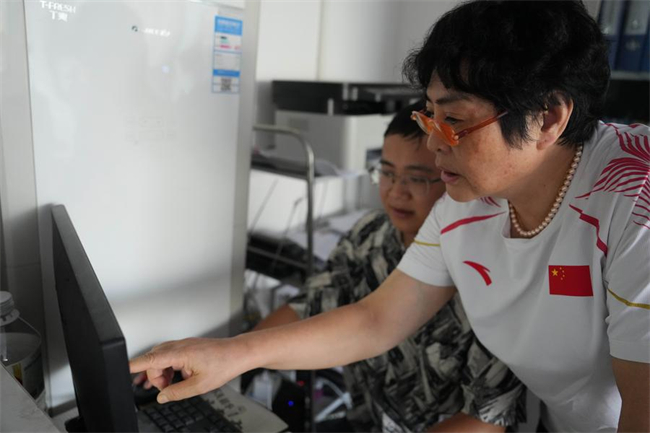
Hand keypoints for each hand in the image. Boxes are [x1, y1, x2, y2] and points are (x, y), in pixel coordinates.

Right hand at [129, 337, 246, 403]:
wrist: (239, 353)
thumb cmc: (224, 364)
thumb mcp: (199, 385)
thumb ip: (177, 392)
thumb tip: (162, 396)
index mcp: (181, 353)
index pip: (151, 358)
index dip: (135, 365)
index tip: (122, 368)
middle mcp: (180, 345)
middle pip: (154, 359)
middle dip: (155, 376)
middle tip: (165, 389)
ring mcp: (183, 344)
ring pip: (161, 357)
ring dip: (162, 372)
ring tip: (170, 385)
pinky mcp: (187, 347)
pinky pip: (170, 355)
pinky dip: (169, 367)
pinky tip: (176, 377)